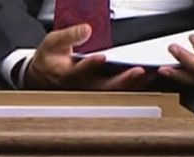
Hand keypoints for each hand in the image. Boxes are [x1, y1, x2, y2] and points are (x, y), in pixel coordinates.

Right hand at [24, 24, 154, 90]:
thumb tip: (86, 29)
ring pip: (115, 91)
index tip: (101, 57)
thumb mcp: (52, 43)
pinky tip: (147, 77)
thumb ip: (69, 36)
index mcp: (67, 74)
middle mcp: (82, 86)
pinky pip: (120, 90)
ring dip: (133, 84)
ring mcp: (93, 90)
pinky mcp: (101, 90)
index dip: (89, 65)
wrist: (45, 77)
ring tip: (149, 74)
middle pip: (103, 87)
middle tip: (138, 71)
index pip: (78, 71)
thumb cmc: (50, 60)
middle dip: (122, 80)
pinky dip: (135, 84)